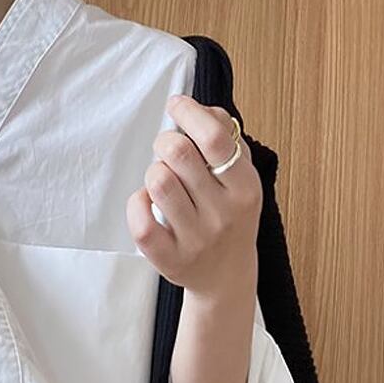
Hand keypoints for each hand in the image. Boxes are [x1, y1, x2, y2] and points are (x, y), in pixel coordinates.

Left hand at [126, 94, 262, 299]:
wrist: (226, 277)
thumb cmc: (230, 217)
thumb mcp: (242, 178)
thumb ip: (226, 139)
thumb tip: (201, 109)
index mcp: (245, 188)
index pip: (215, 139)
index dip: (189, 114)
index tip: (177, 105)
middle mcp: (223, 214)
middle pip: (178, 153)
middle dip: (165, 141)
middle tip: (166, 148)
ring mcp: (195, 239)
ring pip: (157, 181)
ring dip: (153, 171)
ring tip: (162, 179)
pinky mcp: (168, 259)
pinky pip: (140, 219)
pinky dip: (137, 202)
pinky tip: (147, 202)